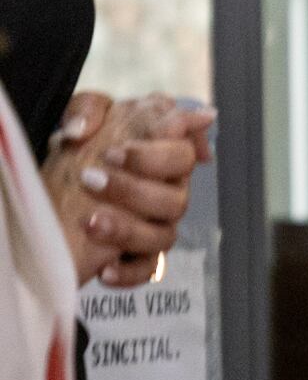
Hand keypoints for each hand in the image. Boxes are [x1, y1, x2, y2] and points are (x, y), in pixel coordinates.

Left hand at [46, 93, 214, 289]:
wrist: (51, 203)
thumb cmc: (73, 158)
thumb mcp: (77, 122)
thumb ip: (88, 109)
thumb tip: (89, 128)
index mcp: (159, 155)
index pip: (183, 150)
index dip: (157, 154)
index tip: (115, 153)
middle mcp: (165, 191)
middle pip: (178, 196)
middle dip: (136, 189)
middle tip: (92, 179)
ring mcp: (156, 225)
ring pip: (166, 235)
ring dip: (127, 229)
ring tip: (90, 221)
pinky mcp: (141, 257)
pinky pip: (150, 269)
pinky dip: (129, 271)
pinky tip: (104, 268)